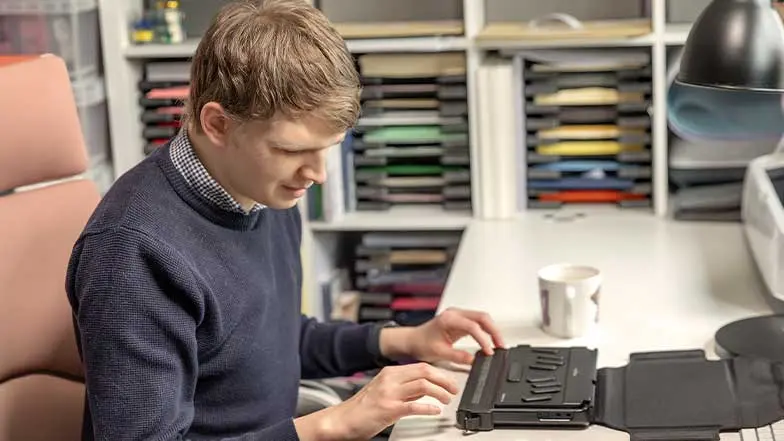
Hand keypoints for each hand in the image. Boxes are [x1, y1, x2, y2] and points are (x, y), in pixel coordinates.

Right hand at [294, 362, 458, 440]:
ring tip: (447, 400)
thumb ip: (404, 388)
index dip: (440, 373)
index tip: (450, 380)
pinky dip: (429, 408)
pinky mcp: (389, 409)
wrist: (343, 420)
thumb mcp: (384, 390)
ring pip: (423, 386)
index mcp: (390, 372)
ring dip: (440, 392)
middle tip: (454, 389)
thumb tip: (425, 389)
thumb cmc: (363, 407)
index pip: (421, 366)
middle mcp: (390, 379)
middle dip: (444, 380)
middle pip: (425, 372)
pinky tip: (436, 411)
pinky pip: (415, 406)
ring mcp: (389, 394)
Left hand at [381, 307, 504, 365]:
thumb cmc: (421, 343)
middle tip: (501, 346)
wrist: (412, 340)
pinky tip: (490, 341)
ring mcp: (458, 315)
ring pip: (482, 318)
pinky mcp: (461, 320)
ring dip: (492, 330)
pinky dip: (486, 331)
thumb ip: (457, 356)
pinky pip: (478, 322)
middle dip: (494, 331)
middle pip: (483, 317)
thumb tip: (473, 360)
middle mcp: (455, 313)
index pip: (473, 326)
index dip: (483, 339)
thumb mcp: (439, 353)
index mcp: (449, 319)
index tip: (489, 351)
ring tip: (498, 345)